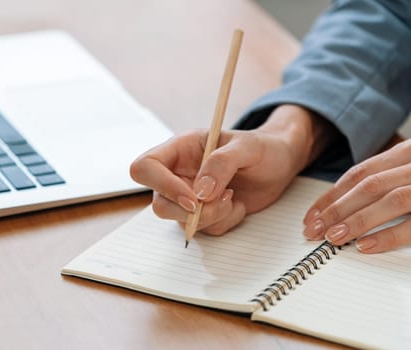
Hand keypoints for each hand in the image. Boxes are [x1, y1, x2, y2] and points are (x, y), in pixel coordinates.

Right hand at [131, 105, 326, 234]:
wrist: (279, 163)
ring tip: (233, 197)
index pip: (145, 167)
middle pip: (159, 203)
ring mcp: (188, 197)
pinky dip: (224, 222)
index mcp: (180, 149)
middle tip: (222, 199)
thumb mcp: (246, 146)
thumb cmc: (262, 147)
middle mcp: (178, 174)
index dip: (161, 185)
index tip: (193, 197)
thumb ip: (221, 163)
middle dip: (191, 211)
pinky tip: (237, 205)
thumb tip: (200, 193)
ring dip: (212, 216)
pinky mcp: (203, 214)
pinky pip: (204, 230)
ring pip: (181, 221)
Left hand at [303, 139, 410, 252]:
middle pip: (368, 186)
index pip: (360, 173)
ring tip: (332, 237)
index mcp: (406, 154)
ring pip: (389, 200)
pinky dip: (388, 234)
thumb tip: (350, 203)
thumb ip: (389, 177)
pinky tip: (365, 245)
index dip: (331, 195)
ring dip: (356, 220)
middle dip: (336, 209)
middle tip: (313, 230)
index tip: (311, 215)